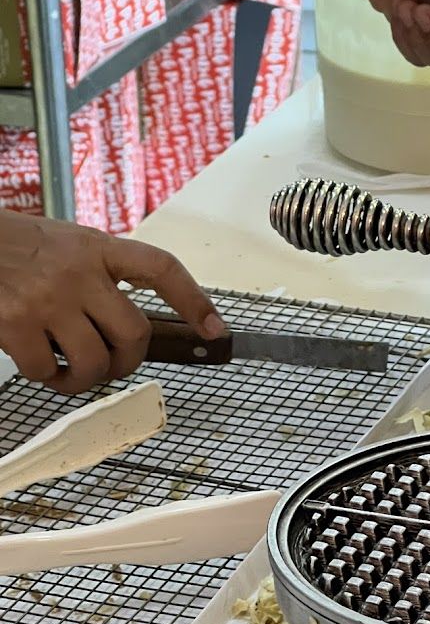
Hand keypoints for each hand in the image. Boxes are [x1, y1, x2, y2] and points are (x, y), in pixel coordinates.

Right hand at [0, 210, 222, 394]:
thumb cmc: (16, 247)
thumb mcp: (68, 244)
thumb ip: (102, 273)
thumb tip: (131, 327)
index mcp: (97, 247)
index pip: (160, 269)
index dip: (193, 300)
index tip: (215, 328)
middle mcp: (79, 272)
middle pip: (135, 334)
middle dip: (129, 361)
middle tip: (113, 365)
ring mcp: (48, 298)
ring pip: (96, 362)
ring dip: (87, 379)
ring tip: (71, 371)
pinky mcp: (16, 323)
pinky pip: (48, 370)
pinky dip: (47, 377)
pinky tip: (39, 363)